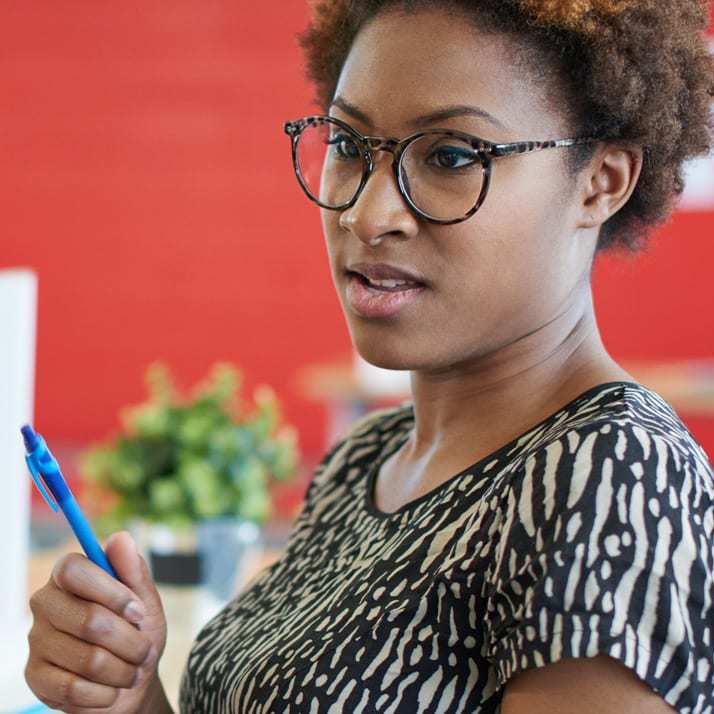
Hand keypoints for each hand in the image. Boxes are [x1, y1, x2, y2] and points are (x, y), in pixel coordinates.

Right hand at [25, 530, 168, 712]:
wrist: (130, 680)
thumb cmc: (136, 631)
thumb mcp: (145, 599)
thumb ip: (133, 570)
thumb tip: (120, 537)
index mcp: (69, 574)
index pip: (75, 570)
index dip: (112, 593)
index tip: (139, 613)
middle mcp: (46, 602)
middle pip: (89, 620)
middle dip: (130, 641)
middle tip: (145, 650)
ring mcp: (37, 640)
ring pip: (88, 658)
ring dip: (123, 670)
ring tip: (133, 670)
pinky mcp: (35, 675)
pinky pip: (74, 688)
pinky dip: (105, 692)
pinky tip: (112, 689)